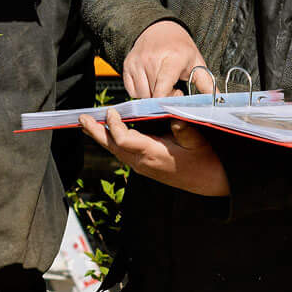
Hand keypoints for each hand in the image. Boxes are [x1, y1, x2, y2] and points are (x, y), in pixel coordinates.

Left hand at [79, 102, 228, 196]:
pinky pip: (122, 153)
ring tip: (88, 124)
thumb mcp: (197, 141)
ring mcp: (142, 167)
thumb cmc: (204, 160)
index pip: (123, 140)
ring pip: (115, 151)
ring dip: (101, 137)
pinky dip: (111, 142)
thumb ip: (183, 127)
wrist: (210, 181)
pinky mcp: (144, 167)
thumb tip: (172, 109)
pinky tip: (107, 134)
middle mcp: (143, 163)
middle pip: (112, 146)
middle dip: (96, 131)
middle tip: (82, 118)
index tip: (111, 111)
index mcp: (153, 154)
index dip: (114, 125)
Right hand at [121, 20, 213, 101]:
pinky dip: (141, 92)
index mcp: (172, 58)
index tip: (177, 97)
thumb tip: (219, 101)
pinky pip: (132, 91)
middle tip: (173, 88)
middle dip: (164, 98)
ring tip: (162, 84)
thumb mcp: (196, 62)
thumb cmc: (179, 47)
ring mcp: (137, 62)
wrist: (159, 28)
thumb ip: (207, 84)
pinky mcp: (127, 65)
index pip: (163, 88)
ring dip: (152, 96)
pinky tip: (151, 82)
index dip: (168, 100)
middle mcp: (152, 59)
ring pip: (142, 95)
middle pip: (153, 95)